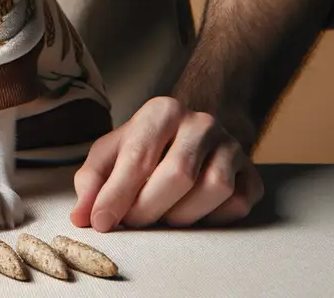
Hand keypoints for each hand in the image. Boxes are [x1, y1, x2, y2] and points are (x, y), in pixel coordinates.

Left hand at [70, 96, 262, 229]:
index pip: (139, 156)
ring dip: (182, 215)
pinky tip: (193, 212)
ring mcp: (232, 146)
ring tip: (163, 215)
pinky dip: (212, 218)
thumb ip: (93, 180)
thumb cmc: (148, 146)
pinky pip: (237, 205)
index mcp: (163, 111)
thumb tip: (82, 215)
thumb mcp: (113, 152)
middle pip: (178, 175)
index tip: (101, 222)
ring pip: (214, 190)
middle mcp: (202, 123)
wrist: (193, 135)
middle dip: (149, 208)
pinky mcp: (252, 173)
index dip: (117, 195)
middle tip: (133, 223)